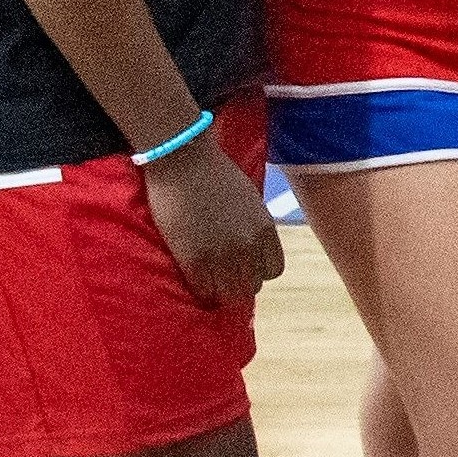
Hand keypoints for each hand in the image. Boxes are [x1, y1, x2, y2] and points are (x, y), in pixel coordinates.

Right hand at [140, 135, 283, 306]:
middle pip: (253, 286)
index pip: (274, 270)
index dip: (257, 271)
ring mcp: (222, 255)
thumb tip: (250, 248)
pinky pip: (203, 290)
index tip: (243, 268)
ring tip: (208, 282)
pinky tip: (193, 279)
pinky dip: (200, 290)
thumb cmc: (214, 174)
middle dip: (239, 284)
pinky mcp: (194, 259)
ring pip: (230, 295)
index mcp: (265, 230)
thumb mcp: (249, 201)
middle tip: (222, 277)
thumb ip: (253, 226)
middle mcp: (249, 246)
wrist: (184, 161)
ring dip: (220, 291)